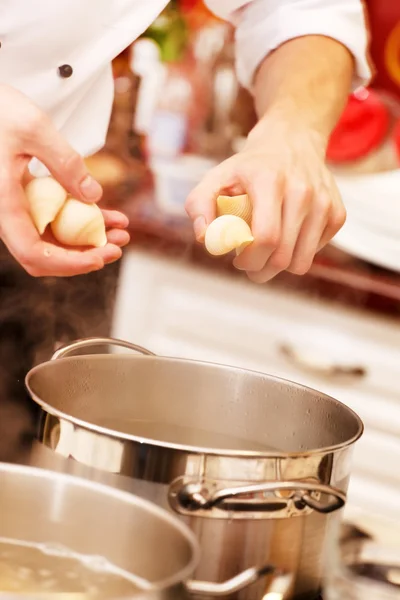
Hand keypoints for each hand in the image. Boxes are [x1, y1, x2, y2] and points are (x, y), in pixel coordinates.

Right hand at [0, 84, 129, 276]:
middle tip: (120, 245)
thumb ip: (64, 162)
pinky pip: (57, 220)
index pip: (33, 252)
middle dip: (85, 255)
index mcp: (3, 204)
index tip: (98, 258)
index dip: (67, 263)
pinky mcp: (29, 200)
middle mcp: (8, 213)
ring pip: (54, 240)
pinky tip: (110, 216)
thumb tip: (92, 196)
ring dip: (88, 241)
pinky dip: (82, 221)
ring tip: (122, 231)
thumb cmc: (0, 111)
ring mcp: (19, 209)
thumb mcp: (35, 129)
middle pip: (46, 254)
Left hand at [185, 116, 345, 282]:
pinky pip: (314, 253)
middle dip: (261, 270)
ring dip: (279, 267)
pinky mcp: (338, 214)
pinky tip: (287, 235)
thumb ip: (199, 205)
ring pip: (302, 262)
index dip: (250, 260)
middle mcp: (303, 191)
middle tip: (249, 264)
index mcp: (270, 181)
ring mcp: (324, 203)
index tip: (238, 260)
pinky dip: (298, 252)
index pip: (266, 237)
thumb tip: (205, 238)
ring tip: (266, 252)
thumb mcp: (217, 177)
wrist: (292, 141)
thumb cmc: (249, 167)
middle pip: (283, 256)